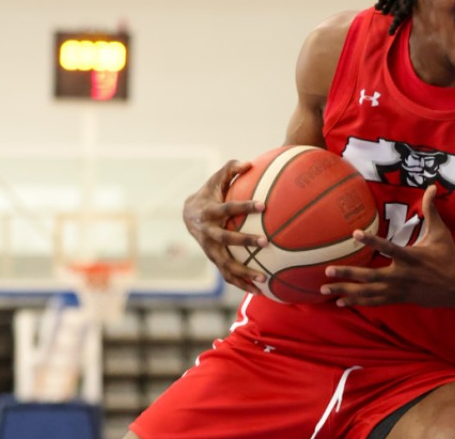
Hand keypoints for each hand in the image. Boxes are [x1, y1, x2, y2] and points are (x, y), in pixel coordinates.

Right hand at [182, 159, 268, 294]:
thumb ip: (232, 168)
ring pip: (226, 264)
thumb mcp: (216, 179)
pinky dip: (242, 284)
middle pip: (226, 239)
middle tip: (266, 242)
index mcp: (210, 212)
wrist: (188, 215)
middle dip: (245, 241)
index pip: (228, 208)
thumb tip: (250, 163)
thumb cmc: (209, 193)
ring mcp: (209, 249)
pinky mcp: (214, 259)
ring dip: (244, 273)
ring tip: (265, 279)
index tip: (264, 205)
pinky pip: (228, 275)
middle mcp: (208, 232)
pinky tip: (260, 291)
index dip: (245, 207)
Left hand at [320, 186, 454, 306]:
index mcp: (411, 257)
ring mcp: (399, 290)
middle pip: (371, 276)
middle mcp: (402, 275)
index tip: (354, 233)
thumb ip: (431, 210)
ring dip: (346, 291)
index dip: (372, 241)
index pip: (388, 247)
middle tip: (327, 270)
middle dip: (348, 274)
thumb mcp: (440, 233)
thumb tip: (433, 187)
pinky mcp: (398, 299)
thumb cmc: (448, 257)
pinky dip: (357, 301)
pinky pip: (374, 301)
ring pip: (368, 292)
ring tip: (323, 290)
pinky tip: (340, 302)